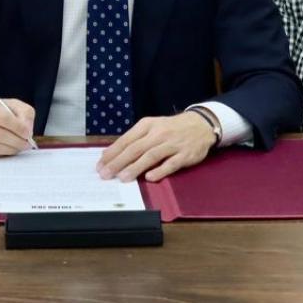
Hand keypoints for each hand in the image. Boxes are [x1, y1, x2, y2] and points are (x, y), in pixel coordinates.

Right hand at [0, 96, 33, 157]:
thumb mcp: (14, 106)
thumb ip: (24, 114)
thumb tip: (27, 130)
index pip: (4, 118)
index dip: (18, 128)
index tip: (28, 134)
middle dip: (15, 141)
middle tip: (26, 145)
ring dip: (8, 150)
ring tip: (18, 148)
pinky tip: (6, 150)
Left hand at [96, 113, 216, 182]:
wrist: (201, 124)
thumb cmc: (171, 128)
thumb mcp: (152, 127)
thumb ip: (133, 139)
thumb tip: (109, 153)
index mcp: (147, 125)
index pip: (126, 140)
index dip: (112, 153)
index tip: (100, 164)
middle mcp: (159, 134)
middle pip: (136, 149)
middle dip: (119, 162)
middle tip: (106, 174)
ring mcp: (172, 144)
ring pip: (151, 156)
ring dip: (135, 167)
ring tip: (123, 178)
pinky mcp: (185, 155)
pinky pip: (171, 164)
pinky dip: (160, 171)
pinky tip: (149, 178)